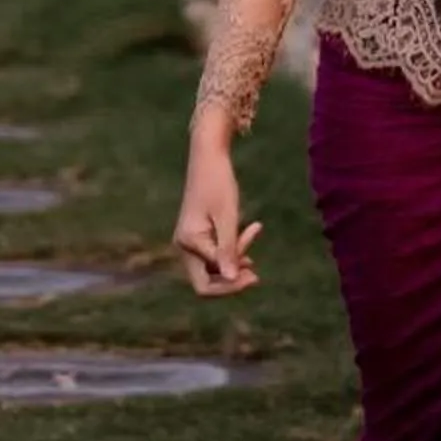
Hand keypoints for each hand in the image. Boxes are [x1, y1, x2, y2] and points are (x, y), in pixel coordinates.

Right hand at [173, 136, 262, 298]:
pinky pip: (215, 250)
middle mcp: (184, 246)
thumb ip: (229, 249)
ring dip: (235, 257)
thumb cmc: (218, 182)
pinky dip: (232, 246)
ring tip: (253, 232)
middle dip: (232, 275)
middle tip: (256, 270)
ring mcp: (189, 240)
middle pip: (208, 279)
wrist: (209, 155)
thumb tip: (231, 279)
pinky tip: (250, 231)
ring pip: (214, 264)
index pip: (206, 285)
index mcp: (188, 243)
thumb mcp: (228, 217)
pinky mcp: (197, 233)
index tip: (254, 275)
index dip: (230, 286)